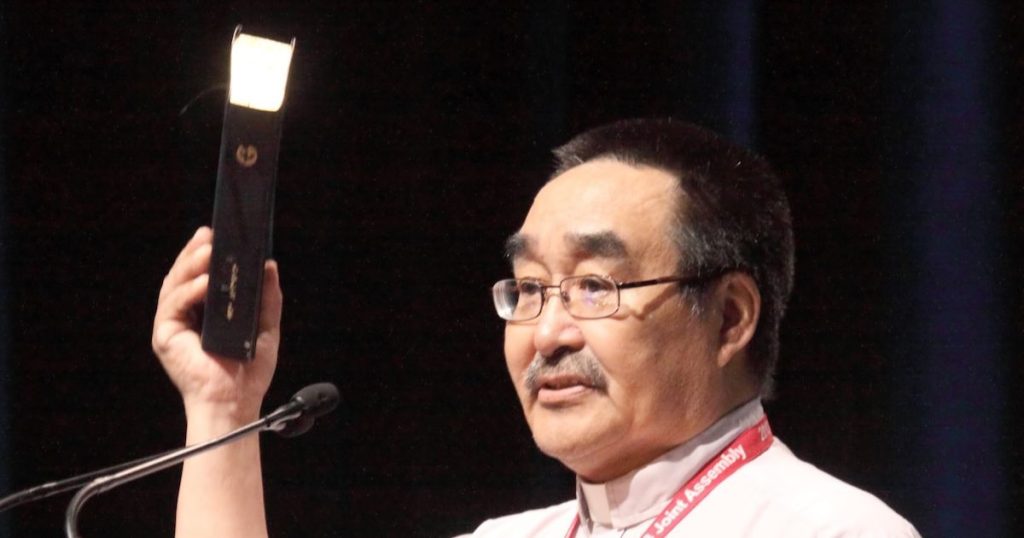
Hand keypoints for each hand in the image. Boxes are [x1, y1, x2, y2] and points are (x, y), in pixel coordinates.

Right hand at [152, 226, 281, 420]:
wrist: (236, 402)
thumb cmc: (247, 373)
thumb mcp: (266, 327)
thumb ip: (268, 298)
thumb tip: (269, 265)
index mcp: (204, 314)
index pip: (198, 276)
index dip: (203, 254)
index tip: (215, 234)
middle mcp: (185, 317)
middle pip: (182, 276)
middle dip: (193, 253)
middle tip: (208, 236)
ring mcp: (173, 326)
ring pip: (175, 286)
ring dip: (190, 266)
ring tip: (209, 251)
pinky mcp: (165, 337)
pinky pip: (174, 306)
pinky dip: (189, 291)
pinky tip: (206, 282)